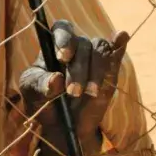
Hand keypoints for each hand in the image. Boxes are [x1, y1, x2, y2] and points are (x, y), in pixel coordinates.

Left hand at [16, 23, 130, 155]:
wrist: (62, 126)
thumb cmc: (43, 103)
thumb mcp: (33, 94)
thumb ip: (41, 85)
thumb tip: (56, 79)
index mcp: (54, 46)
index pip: (62, 29)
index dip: (64, 39)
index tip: (63, 58)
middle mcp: (76, 48)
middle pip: (83, 43)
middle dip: (79, 68)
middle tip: (73, 92)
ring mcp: (94, 58)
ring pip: (101, 50)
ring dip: (96, 71)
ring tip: (89, 93)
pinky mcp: (110, 71)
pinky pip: (115, 53)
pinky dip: (119, 45)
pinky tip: (122, 36)